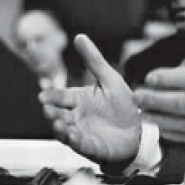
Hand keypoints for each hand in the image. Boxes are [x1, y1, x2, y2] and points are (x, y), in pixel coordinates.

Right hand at [38, 34, 141, 165]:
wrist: (141, 127)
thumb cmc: (123, 104)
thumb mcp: (110, 78)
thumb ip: (93, 60)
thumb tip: (79, 37)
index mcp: (79, 100)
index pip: (60, 97)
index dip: (51, 97)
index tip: (43, 96)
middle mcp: (77, 117)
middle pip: (58, 115)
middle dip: (51, 113)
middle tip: (48, 110)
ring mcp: (82, 133)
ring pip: (65, 132)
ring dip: (60, 128)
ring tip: (59, 124)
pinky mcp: (91, 147)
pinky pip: (80, 145)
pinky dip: (76, 142)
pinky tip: (74, 136)